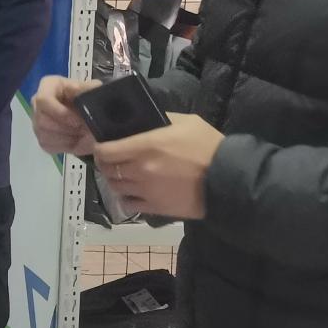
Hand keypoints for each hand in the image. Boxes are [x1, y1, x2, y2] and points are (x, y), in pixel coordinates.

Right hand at [34, 76, 100, 155]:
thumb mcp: (91, 89)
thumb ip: (87, 88)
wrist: (90, 113)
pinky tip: (76, 140)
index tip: (78, 122)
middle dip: (66, 128)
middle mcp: (37, 103)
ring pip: (44, 134)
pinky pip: (47, 145)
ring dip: (66, 138)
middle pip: (42, 120)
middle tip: (84, 130)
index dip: (61, 113)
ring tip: (82, 134)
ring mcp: (37, 121)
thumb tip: (78, 91)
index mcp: (48, 85)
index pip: (43, 99)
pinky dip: (64, 146)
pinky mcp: (41, 137)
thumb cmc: (88, 97)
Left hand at [93, 115, 223, 221]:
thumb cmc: (208, 146)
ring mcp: (146, 191)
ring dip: (115, 180)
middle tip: (111, 159)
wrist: (228, 179)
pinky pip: (128, 205)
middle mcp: (140, 170)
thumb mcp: (186, 122)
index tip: (102, 145)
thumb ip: (160, 119)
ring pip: (115, 187)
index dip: (99, 148)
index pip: (105, 150)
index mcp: (145, 146)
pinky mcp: (156, 208)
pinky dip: (126, 198)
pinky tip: (133, 192)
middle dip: (105, 163)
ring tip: (123, 175)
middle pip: (107, 169)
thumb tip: (143, 119)